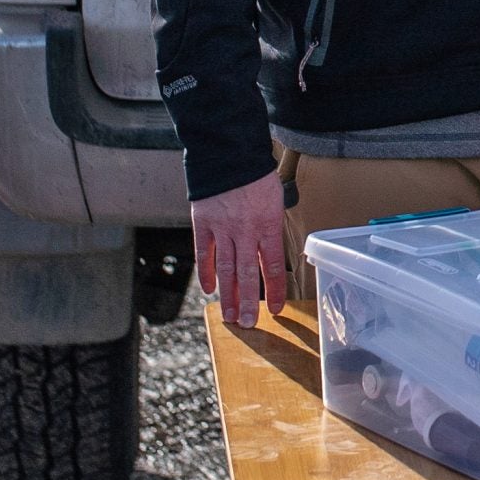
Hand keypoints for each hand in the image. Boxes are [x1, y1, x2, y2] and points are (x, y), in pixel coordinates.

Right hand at [192, 171, 287, 327]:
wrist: (229, 155)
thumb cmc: (257, 178)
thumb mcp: (275, 202)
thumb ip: (271, 230)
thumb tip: (270, 256)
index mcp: (268, 225)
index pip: (274, 265)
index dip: (276, 290)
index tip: (276, 309)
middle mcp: (245, 231)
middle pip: (248, 274)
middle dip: (248, 302)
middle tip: (247, 324)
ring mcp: (222, 229)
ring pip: (226, 270)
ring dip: (228, 295)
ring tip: (229, 315)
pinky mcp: (203, 224)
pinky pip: (205, 254)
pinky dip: (207, 273)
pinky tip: (210, 288)